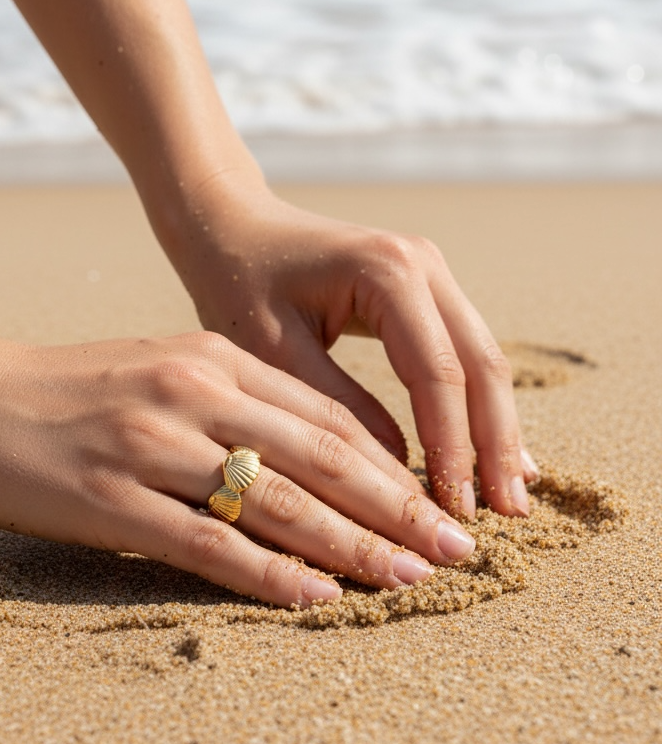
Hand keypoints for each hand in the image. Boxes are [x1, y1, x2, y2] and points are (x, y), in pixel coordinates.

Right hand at [0, 329, 477, 608]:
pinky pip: (208, 542)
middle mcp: (192, 392)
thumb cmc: (63, 390)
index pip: (327, 416)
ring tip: (411, 579)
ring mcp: (151, 444)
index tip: (442, 503)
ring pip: (279, 500)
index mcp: (211, 357)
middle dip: (399, 508)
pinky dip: (271, 574)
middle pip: (322, 457)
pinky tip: (318, 599)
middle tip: (457, 550)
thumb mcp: (157, 367)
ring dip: (354, 546)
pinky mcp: (111, 498)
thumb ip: (230, 401)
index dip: (395, 464)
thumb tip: (311, 459)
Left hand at [172, 187, 535, 521]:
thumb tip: (398, 475)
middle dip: (496, 445)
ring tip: (512, 500)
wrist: (231, 227)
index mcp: (387, 272)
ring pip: (483, 361)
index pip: (438, 373)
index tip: (456, 508)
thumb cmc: (237, 284)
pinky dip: (480, 407)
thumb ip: (335, 408)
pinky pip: (465, 354)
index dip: (453, 446)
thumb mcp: (273, 351)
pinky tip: (498, 456)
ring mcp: (433, 273)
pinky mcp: (428, 290)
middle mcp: (424, 264)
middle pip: (481, 366)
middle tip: (508, 516)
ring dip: (498, 431)